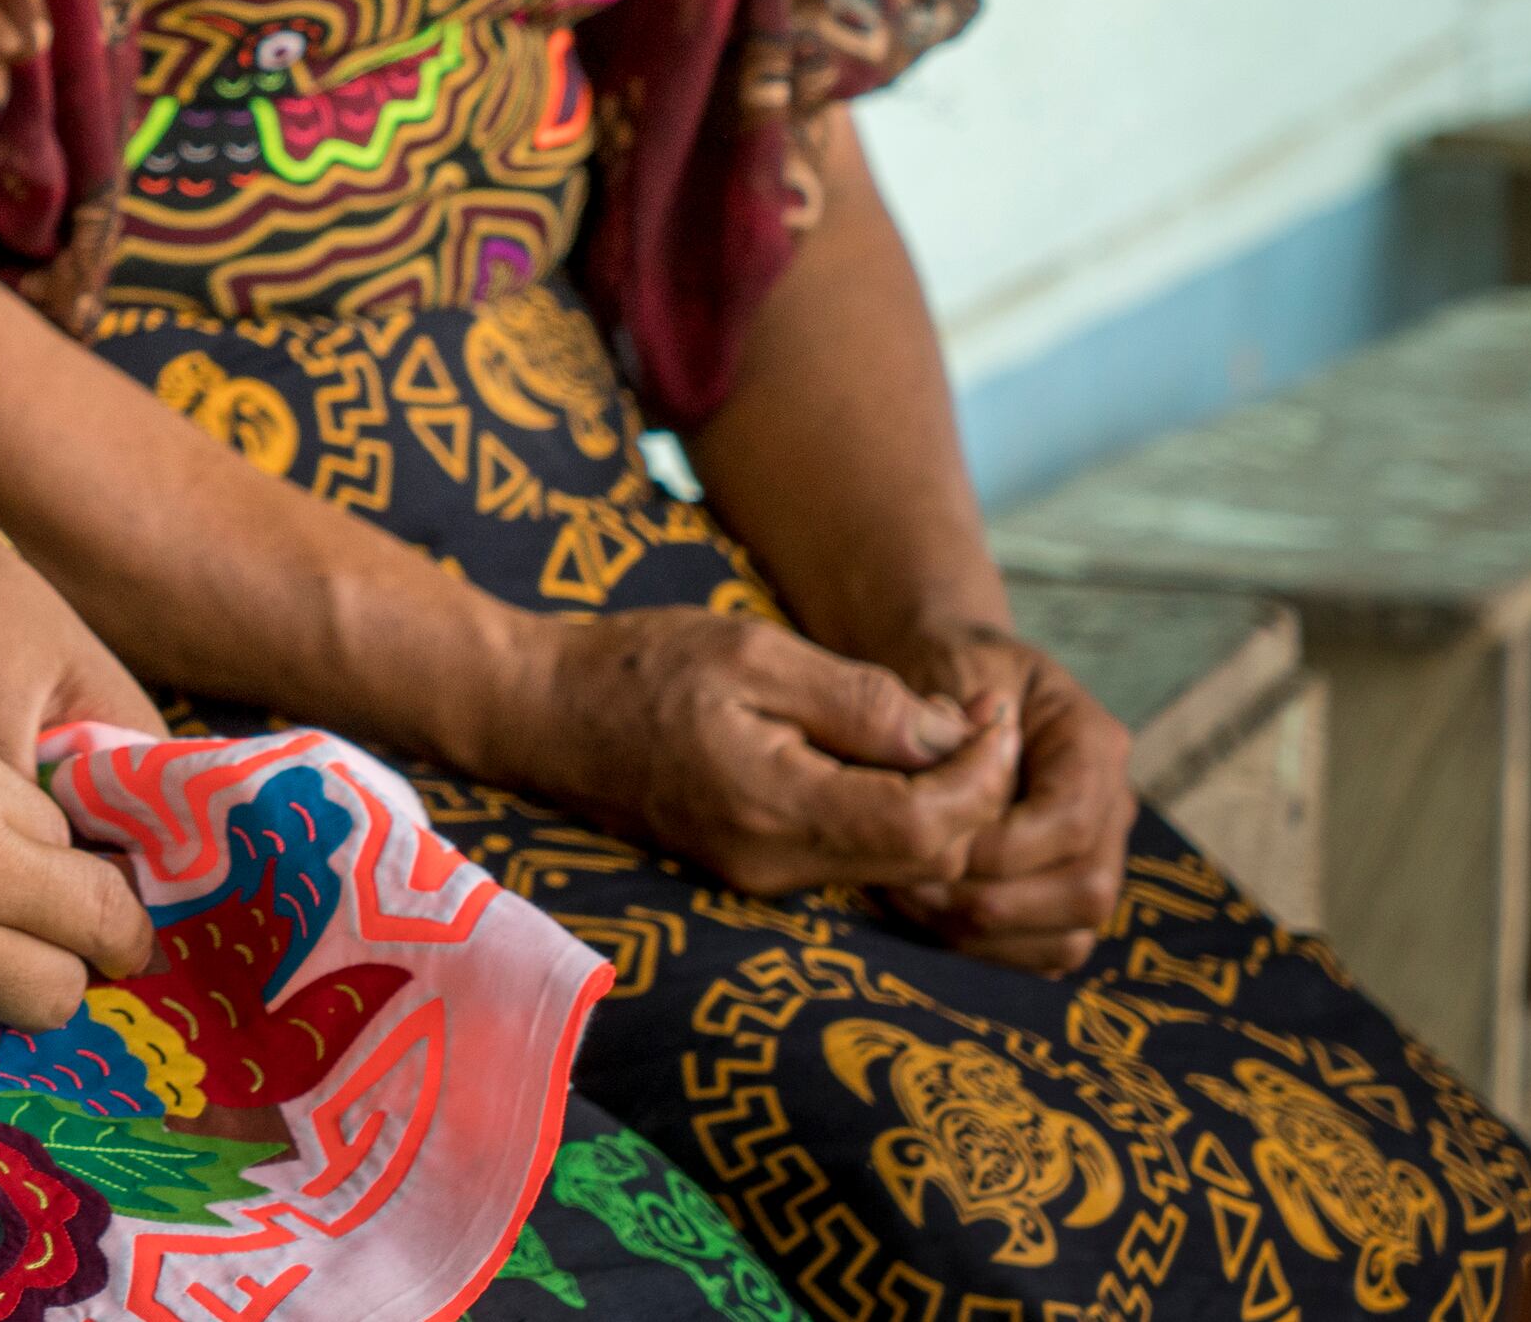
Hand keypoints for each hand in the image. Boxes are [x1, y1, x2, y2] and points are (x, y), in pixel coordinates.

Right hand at [485, 604, 1023, 901]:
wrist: (538, 712)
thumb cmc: (639, 666)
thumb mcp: (753, 653)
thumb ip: (859, 700)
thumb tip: (953, 736)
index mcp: (775, 806)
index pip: (930, 828)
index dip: (984, 774)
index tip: (991, 710)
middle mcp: (775, 865)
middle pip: (928, 861)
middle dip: (975, 792)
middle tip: (976, 715)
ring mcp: (763, 878)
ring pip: (898, 868)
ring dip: (938, 805)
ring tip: (938, 729)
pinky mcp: (754, 870)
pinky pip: (855, 859)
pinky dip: (893, 815)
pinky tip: (883, 756)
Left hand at [868, 624, 1133, 973]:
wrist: (950, 680)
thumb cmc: (945, 668)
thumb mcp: (947, 661)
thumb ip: (951, 710)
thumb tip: (954, 750)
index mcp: (1094, 743)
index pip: (1070, 820)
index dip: (998, 844)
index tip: (924, 839)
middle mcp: (1111, 808)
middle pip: (1086, 892)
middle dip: (989, 900)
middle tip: (903, 884)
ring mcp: (1095, 859)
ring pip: (1067, 939)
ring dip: (980, 934)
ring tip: (903, 899)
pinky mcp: (1062, 900)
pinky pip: (1041, 955)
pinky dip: (981, 950)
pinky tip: (918, 915)